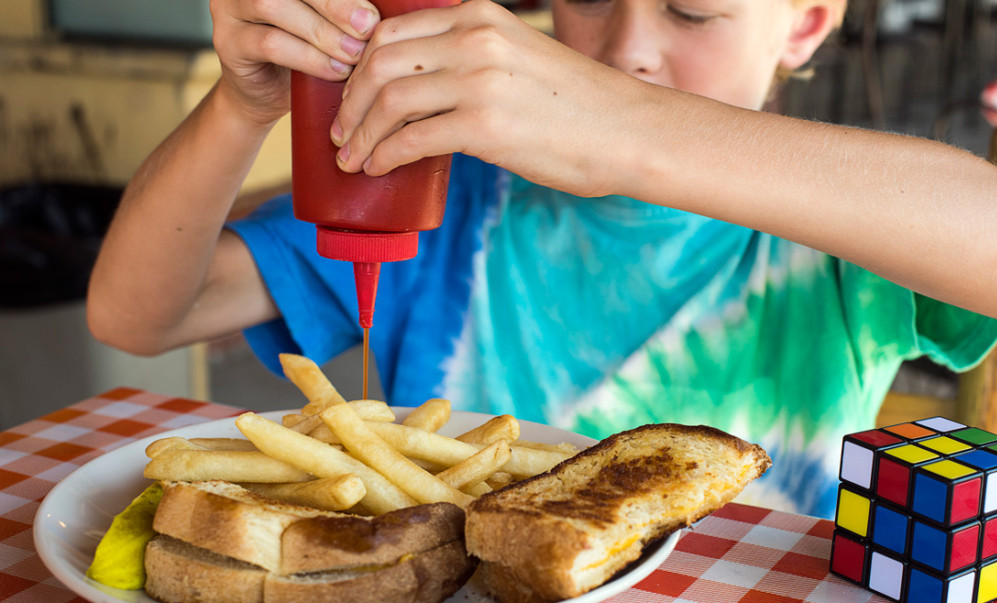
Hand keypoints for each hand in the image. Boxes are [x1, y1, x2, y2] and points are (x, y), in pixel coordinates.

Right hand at [210, 0, 381, 125]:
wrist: (267, 94)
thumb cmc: (307, 52)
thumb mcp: (329, 23)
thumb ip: (346, 11)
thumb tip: (383, 10)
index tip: (374, 10)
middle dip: (336, 5)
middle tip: (368, 29)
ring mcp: (230, 7)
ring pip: (274, 6)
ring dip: (322, 33)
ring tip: (354, 54)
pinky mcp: (227, 41)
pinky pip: (270, 43)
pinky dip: (308, 58)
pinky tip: (335, 72)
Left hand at [331, 0, 651, 196]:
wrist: (629, 133)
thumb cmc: (580, 105)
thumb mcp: (520, 57)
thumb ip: (473, 60)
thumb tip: (425, 93)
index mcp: (479, 16)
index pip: (392, 32)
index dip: (359, 66)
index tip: (350, 96)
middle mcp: (474, 38)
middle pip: (379, 62)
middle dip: (350, 102)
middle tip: (341, 133)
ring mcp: (478, 80)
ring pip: (388, 101)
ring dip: (360, 134)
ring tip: (353, 158)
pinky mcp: (484, 126)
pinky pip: (411, 139)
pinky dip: (384, 155)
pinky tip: (378, 168)